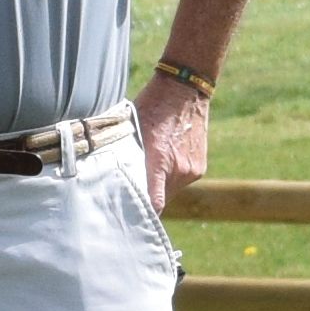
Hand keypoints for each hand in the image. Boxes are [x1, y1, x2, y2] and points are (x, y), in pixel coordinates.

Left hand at [134, 71, 208, 212]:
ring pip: (169, 191)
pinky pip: (180, 181)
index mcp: (158, 162)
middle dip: (144, 197)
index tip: (127, 221)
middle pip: (159, 199)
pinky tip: (162, 159)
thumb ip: (125, 158)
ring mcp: (191, 170)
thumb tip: (109, 179)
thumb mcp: (129, 130)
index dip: (140, 214)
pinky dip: (170, 177)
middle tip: (127, 193)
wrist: (183, 90)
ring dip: (158, 186)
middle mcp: (178, 171)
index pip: (152, 204)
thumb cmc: (149, 107)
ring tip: (147, 169)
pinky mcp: (199, 167)